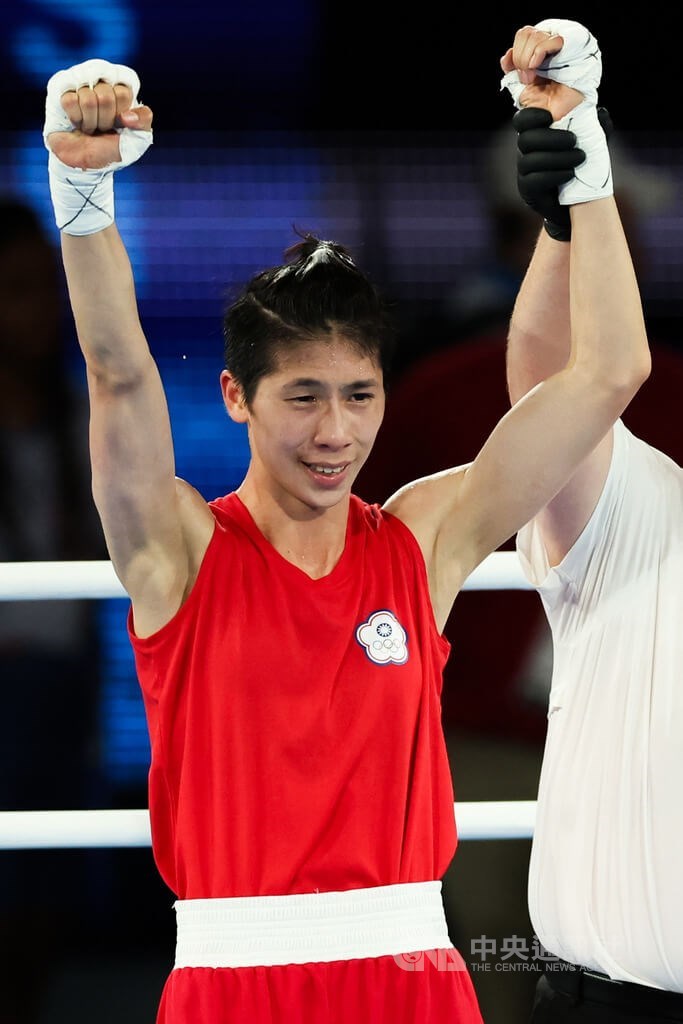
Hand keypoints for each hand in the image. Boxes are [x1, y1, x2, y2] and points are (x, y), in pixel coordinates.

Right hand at [47, 80, 152, 169]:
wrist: (87, 163)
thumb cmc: (112, 149)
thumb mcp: (137, 138)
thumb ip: (144, 120)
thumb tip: (126, 115)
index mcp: (121, 89)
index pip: (123, 93)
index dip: (120, 115)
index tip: (118, 125)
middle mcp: (102, 83)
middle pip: (105, 96)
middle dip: (105, 121)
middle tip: (102, 128)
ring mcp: (82, 86)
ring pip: (87, 99)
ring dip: (90, 122)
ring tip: (90, 127)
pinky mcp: (63, 92)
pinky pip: (70, 100)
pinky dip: (75, 118)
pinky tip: (77, 123)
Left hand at [500, 25, 583, 121]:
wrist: (558, 116)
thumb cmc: (545, 105)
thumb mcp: (521, 87)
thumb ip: (511, 71)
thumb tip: (506, 57)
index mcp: (538, 53)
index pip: (522, 36)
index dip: (514, 53)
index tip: (516, 72)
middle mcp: (548, 46)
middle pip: (525, 33)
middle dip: (520, 58)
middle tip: (528, 78)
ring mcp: (560, 45)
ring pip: (534, 34)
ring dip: (528, 58)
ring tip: (534, 76)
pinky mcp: (572, 47)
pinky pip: (551, 39)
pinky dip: (538, 52)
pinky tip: (537, 65)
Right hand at [513, 107, 583, 239]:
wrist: (578, 201)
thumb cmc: (583, 166)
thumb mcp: (591, 143)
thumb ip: (595, 127)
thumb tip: (601, 112)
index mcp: (536, 134)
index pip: (522, 119)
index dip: (532, 115)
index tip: (550, 116)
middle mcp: (525, 152)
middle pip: (526, 139)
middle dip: (551, 138)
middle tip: (574, 140)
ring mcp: (524, 172)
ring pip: (530, 160)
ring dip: (557, 157)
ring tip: (580, 158)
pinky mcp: (527, 191)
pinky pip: (534, 181)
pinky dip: (554, 175)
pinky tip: (570, 174)